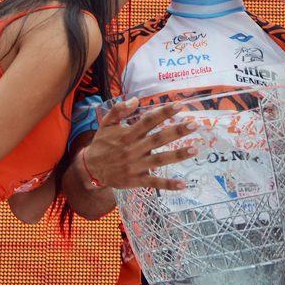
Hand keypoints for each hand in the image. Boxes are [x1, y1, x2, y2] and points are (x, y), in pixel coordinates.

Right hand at [83, 98, 198, 189]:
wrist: (90, 169)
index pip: (149, 121)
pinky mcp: (137, 180)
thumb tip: (135, 99)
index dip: (164, 112)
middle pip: (159, 139)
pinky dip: (168, 184)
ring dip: (178, 155)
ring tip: (194, 149)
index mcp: (128, 134)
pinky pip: (154, 183)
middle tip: (194, 124)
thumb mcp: (106, 124)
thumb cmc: (102, 143)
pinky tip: (183, 184)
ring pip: (160, 160)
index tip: (179, 105)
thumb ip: (118, 110)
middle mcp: (134, 149)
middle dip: (177, 131)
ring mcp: (136, 166)